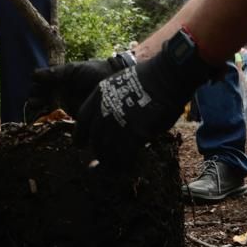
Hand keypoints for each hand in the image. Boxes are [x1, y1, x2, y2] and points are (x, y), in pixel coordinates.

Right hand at [26, 54, 130, 121]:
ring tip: (37, 106)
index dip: (36, 86)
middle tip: (34, 101)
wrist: (112, 82)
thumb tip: (33, 75)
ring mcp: (65, 104)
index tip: (35, 88)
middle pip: (41, 97)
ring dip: (39, 108)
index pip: (41, 83)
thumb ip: (55, 72)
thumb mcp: (74, 69)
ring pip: (46, 108)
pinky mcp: (72, 116)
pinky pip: (58, 119)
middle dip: (34, 99)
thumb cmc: (93, 71)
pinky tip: (45, 117)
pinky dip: (49, 119)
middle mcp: (59, 92)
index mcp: (59, 79)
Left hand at [73, 31, 212, 166]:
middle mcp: (104, 110)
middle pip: (95, 140)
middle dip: (98, 155)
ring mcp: (117, 123)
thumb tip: (115, 122)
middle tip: (99, 166)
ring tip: (115, 171)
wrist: (166, 75)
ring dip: (111, 164)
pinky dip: (126, 166)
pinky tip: (129, 168)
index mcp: (99, 95)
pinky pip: (125, 157)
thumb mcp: (121, 84)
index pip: (82, 120)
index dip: (80, 135)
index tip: (79, 146)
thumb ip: (114, 104)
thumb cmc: (151, 78)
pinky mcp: (133, 134)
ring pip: (108, 152)